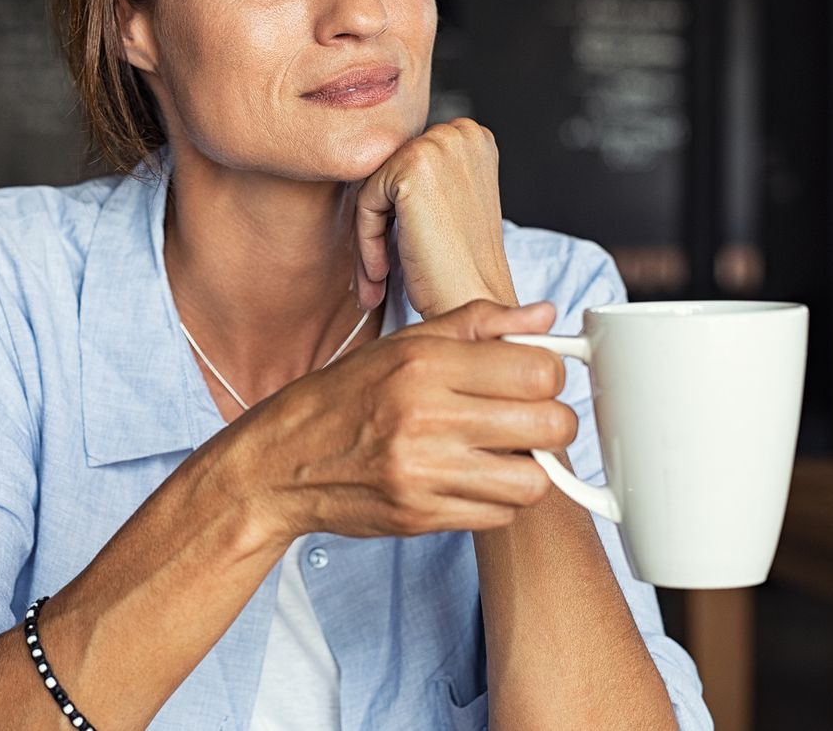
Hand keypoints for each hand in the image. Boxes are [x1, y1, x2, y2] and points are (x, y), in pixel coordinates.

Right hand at [231, 298, 578, 543]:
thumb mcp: (403, 344)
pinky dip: (496, 500)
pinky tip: (469, 478)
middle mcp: (424, 416)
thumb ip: (477, 324)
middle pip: (549, 424)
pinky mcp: (421, 516)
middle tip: (527, 418)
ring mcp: (423, 472)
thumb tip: (544, 316)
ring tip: (500, 453)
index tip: (532, 379)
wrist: (281, 461)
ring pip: (533, 479)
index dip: (548, 374)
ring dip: (526, 467)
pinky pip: (499, 516)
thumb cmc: (344, 396)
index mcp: (424, 363)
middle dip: (550, 421)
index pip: (538, 370)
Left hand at [351, 118, 517, 316]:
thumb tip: (376, 166)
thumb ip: (424, 176)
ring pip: (374, 188)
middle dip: (381, 224)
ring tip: (378, 278)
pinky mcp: (413, 166)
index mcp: (473, 137)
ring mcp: (438, 145)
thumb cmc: (462, 266)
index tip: (397, 250)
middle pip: (389, 174)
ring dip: (370, 237)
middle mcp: (461, 132)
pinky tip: (381, 273)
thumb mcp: (449, 204)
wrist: (474, 301)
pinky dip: (367, 241)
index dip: (397, 212)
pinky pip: (366, 201)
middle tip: (379, 273)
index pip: (407, 164)